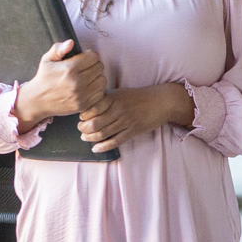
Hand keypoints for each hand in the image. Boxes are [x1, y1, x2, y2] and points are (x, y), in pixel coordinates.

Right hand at [15, 41, 106, 129]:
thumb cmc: (44, 78)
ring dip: (97, 77)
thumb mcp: (47, 60)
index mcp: (69, 68)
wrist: (38, 101)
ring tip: (88, 77)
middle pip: (100, 67)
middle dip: (94, 65)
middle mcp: (77, 82)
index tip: (84, 58)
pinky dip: (97, 89)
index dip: (90, 55)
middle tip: (85, 68)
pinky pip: (100, 93)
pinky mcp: (83, 105)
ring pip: (102, 80)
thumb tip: (71, 42)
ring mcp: (81, 95)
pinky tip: (88, 87)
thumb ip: (58, 49)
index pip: (94, 57)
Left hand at [77, 83, 192, 152]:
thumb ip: (106, 100)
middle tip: (80, 129)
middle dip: (83, 128)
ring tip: (85, 137)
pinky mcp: (132, 132)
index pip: (91, 109)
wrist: (161, 102)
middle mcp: (118, 110)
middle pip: (94, 124)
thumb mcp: (121, 93)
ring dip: (90, 138)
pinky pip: (114, 141)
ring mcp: (125, 122)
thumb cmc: (139, 97)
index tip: (80, 117)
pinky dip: (103, 147)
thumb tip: (89, 107)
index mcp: (113, 99)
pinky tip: (96, 148)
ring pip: (102, 134)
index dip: (83, 115)